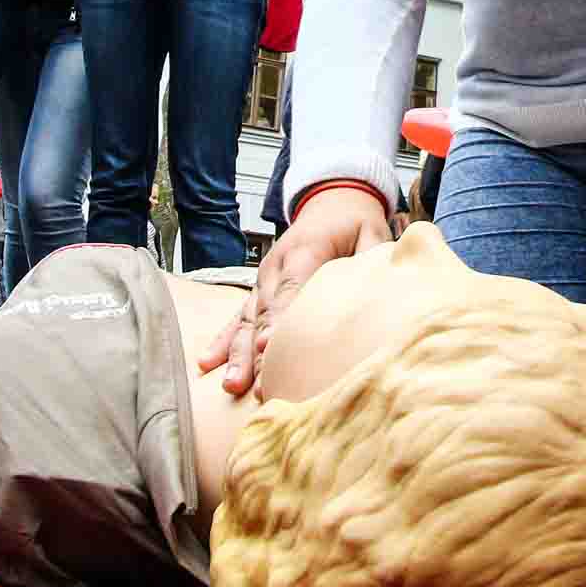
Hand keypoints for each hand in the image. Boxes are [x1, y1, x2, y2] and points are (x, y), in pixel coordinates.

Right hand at [199, 185, 387, 394]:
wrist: (331, 201)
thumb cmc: (353, 222)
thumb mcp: (370, 231)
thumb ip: (371, 258)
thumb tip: (377, 287)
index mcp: (304, 250)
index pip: (290, 289)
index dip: (279, 320)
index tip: (269, 347)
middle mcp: (276, 266)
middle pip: (264, 313)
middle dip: (257, 352)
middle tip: (257, 385)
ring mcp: (263, 279)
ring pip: (246, 320)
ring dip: (238, 354)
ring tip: (231, 385)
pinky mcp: (258, 289)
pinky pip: (237, 317)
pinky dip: (223, 341)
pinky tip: (208, 364)